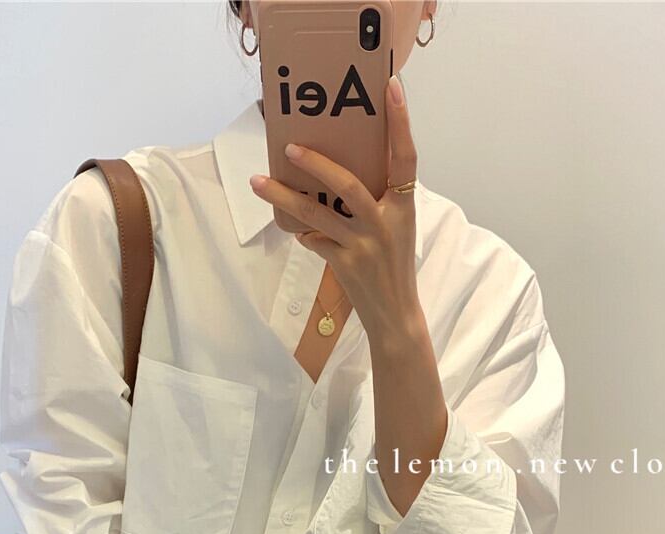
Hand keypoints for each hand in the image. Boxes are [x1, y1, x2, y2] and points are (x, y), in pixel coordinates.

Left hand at [249, 74, 421, 344]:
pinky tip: (291, 226)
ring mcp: (363, 245)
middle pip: (347, 185)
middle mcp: (385, 223)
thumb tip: (336, 171)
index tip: (391, 88)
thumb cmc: (394, 265)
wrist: (395, 314)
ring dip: (285, 197)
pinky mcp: (344, 265)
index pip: (406, 157)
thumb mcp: (396, 227)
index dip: (400, 122)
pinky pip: (314, 240)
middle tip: (289, 147)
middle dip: (316, 164)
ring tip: (259, 182)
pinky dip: (302, 231)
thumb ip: (378, 199)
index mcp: (404, 207)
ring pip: (317, 214)